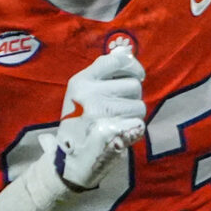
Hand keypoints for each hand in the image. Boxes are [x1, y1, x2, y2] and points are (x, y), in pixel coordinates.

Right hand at [51, 41, 146, 196]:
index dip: (133, 67)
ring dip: (133, 114)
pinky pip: (140, 123)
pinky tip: (118, 133)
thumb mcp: (83, 92)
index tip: (137, 75)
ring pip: (140, 105)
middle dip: (131, 97)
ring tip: (114, 122)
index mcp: (81, 80)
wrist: (70, 159)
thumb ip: (105, 72)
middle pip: (134, 85)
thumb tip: (127, 50)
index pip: (117, 60)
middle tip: (115, 110)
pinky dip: (134, 129)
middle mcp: (89, 93)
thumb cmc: (80, 123)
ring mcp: (100, 112)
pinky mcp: (112, 130)